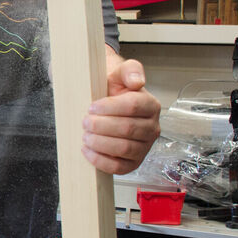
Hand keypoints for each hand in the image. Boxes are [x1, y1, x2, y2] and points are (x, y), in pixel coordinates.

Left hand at [81, 51, 160, 174]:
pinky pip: (119, 168)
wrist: (107, 104)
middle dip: (102, 126)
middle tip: (85, 122)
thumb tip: (137, 81)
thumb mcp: (120, 73)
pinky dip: (101, 161)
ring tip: (86, 136)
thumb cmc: (114, 90)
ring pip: (124, 149)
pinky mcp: (133, 163)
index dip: (110, 107)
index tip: (92, 106)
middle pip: (128, 129)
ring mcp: (144, 148)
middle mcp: (152, 128)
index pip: (133, 106)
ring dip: (100, 143)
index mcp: (151, 106)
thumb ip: (130, 70)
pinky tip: (88, 151)